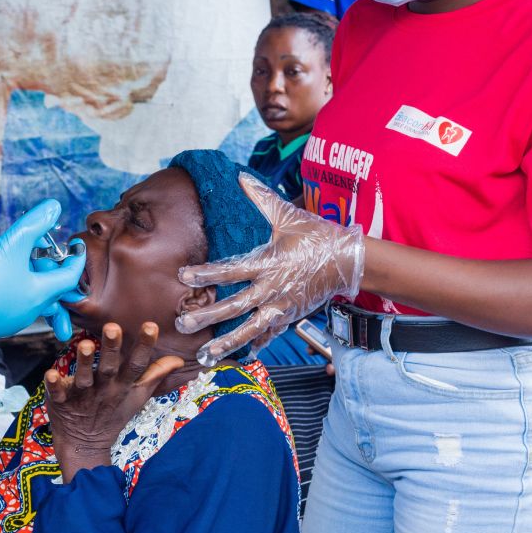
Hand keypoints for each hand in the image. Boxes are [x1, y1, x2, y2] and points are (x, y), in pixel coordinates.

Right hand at [0, 199, 84, 355]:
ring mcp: (10, 321)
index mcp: (37, 295)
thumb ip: (32, 226)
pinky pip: (15, 306)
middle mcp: (28, 312)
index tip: (77, 247)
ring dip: (38, 283)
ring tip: (38, 270)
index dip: (76, 260)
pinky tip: (8, 281)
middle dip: (58, 277)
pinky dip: (19, 291)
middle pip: (53, 293)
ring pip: (34, 301)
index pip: (69, 279)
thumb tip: (54, 207)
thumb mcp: (6, 246)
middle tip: (63, 264)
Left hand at [44, 323, 184, 481]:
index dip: (144, 346)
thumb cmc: (113, 414)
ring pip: (83, 378)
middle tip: (112, 327)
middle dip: (111, 348)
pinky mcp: (61, 401)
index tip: (150, 326)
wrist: (84, 444)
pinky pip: (57, 393)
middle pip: (109, 368)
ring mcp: (82, 396)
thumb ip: (155, 375)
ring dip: (84, 363)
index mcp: (122, 386)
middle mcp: (104, 389)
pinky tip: (51, 373)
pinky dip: (53, 385)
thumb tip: (178, 359)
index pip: (136, 365)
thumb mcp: (137, 396)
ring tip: (85, 345)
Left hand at [176, 172, 364, 366]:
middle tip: (182, 324)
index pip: (232, 270)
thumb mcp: (289, 215)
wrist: (349, 260)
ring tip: (205, 354)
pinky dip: (255, 344)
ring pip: (251, 328)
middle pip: (235, 306)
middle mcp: (273, 288)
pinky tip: (238, 355)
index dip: (207, 274)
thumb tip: (241, 177)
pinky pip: (270, 333)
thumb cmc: (317, 234)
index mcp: (269, 262)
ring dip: (227, 342)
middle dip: (208, 316)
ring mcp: (283, 305)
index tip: (183, 276)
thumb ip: (262, 199)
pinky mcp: (291, 315)